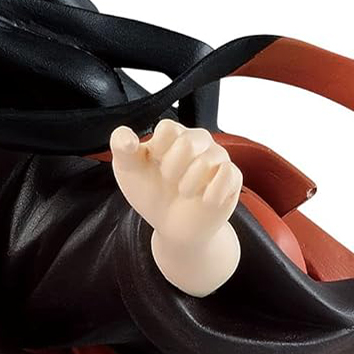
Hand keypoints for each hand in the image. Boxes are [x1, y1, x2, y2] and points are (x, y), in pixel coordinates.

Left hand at [110, 119, 243, 295]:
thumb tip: (125, 137)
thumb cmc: (150, 192)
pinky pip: (228, 175)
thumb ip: (121, 148)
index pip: (168, 128)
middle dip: (171, 168)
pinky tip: (203, 200)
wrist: (171, 225)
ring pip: (208, 160)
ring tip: (183, 192)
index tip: (153, 163)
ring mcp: (217, 158)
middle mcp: (199, 141)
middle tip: (168, 180)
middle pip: (189, 142)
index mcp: (173, 135)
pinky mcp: (232, 177)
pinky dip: (212, 192)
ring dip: (188, 184)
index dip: (157, 150)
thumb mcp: (128, 170)